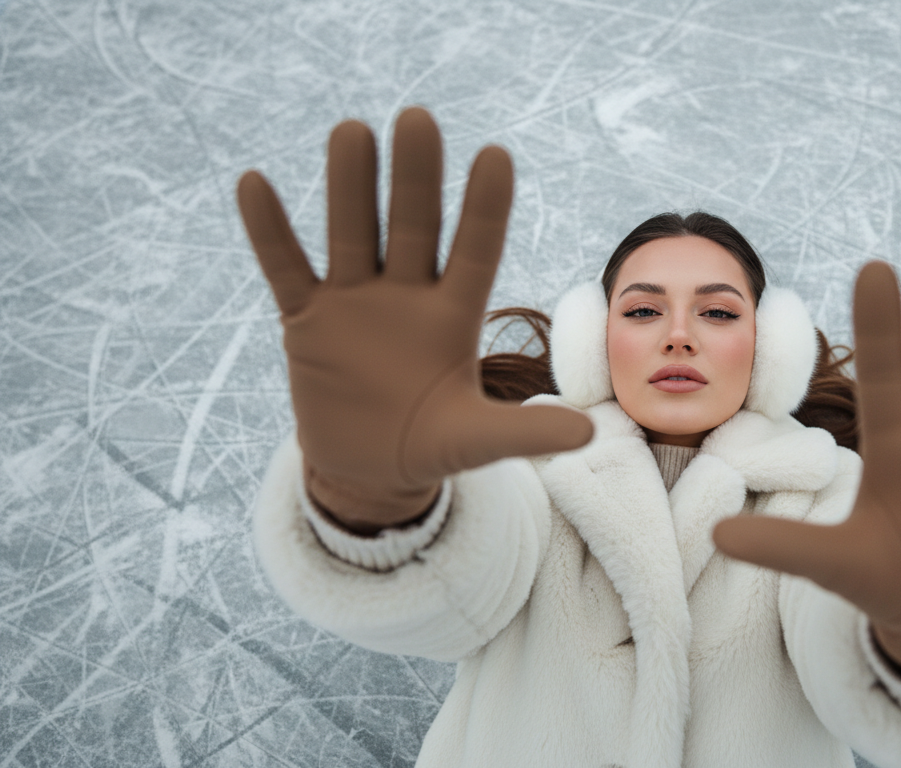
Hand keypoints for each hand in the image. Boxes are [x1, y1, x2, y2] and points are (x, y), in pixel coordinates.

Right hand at [238, 108, 592, 532]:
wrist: (370, 469)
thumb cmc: (433, 445)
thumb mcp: (477, 441)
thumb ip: (525, 432)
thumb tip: (589, 432)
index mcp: (456, 314)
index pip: (475, 251)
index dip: (485, 208)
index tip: (496, 153)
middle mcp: (407, 295)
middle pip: (413, 227)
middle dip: (415, 177)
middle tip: (419, 118)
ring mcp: (354, 302)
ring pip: (352, 233)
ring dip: (350, 186)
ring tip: (352, 131)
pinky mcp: (307, 320)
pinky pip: (286, 268)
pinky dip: (270, 231)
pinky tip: (254, 183)